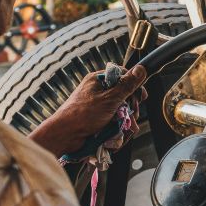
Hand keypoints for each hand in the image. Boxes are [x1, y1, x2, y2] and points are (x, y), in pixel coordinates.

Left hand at [29, 65, 147, 157]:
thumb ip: (127, 85)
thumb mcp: (109, 98)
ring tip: (121, 131)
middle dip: (130, 110)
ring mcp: (99, 107)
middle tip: (130, 117)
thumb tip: (141, 69)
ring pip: (121, 113)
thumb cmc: (82, 115)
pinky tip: (115, 136)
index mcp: (98, 80)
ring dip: (124, 124)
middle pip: (125, 97)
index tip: (141, 97)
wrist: (65, 136)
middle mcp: (99, 92)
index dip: (134, 87)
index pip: (123, 77)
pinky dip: (117, 131)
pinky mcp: (99, 121)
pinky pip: (114, 124)